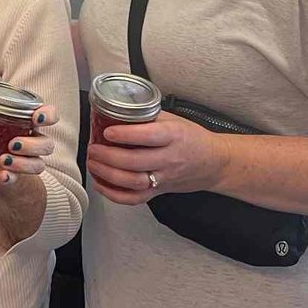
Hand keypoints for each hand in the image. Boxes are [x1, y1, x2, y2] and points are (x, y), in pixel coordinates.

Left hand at [0, 81, 57, 187]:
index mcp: (29, 124)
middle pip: (47, 144)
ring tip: (3, 159)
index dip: (49, 115)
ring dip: (23, 163)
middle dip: (32, 144)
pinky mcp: (17, 179)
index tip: (37, 117)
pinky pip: (20, 181)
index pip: (50, 116)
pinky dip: (11, 178)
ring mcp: (28, 163)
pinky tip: (3, 176)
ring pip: (39, 164)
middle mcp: (34, 143)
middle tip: (13, 143)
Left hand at [85, 110, 231, 204]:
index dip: (125, 135)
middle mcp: (169, 159)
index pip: (148, 136)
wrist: (214, 163)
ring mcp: (165, 178)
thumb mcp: (173, 119)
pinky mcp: (160, 191)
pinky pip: (136, 199)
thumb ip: (148, 116)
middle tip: (93, 148)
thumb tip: (118, 108)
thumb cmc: (192, 138)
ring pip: (134, 182)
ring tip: (93, 163)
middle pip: (136, 162)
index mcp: (173, 136)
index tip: (107, 131)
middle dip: (109, 156)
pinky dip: (115, 195)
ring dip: (108, 174)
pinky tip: (100, 184)